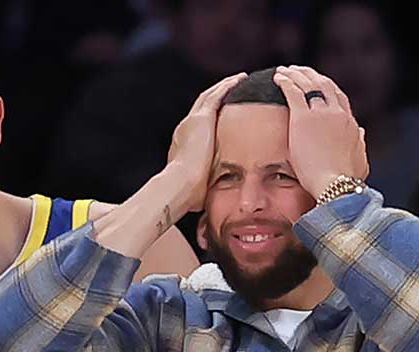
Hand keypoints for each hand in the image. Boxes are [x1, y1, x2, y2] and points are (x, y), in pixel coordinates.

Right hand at [164, 72, 248, 211]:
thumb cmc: (186, 194)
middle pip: (202, 105)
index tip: (221, 111)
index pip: (199, 124)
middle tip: (232, 87)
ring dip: (224, 86)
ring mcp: (192, 122)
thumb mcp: (196, 188)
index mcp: (184, 143)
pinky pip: (216, 95)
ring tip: (239, 78)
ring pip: (209, 96)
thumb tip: (205, 206)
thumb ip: (202, 188)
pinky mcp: (201, 118)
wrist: (178, 186)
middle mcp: (186, 128)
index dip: (209, 115)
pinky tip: (240, 79)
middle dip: (217, 95)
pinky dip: (227, 86)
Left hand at [272, 66, 369, 199]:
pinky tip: (277, 77)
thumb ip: (359, 144)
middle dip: (311, 75)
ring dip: (297, 74)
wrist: (336, 186)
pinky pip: (293, 92)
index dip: (327, 88)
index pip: (339, 98)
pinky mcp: (303, 119)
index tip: (317, 84)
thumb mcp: (359, 160)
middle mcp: (338, 114)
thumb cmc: (345, 181)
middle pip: (324, 85)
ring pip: (309, 84)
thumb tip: (361, 132)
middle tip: (299, 70)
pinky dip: (286, 81)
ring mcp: (321, 114)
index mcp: (350, 123)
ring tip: (285, 70)